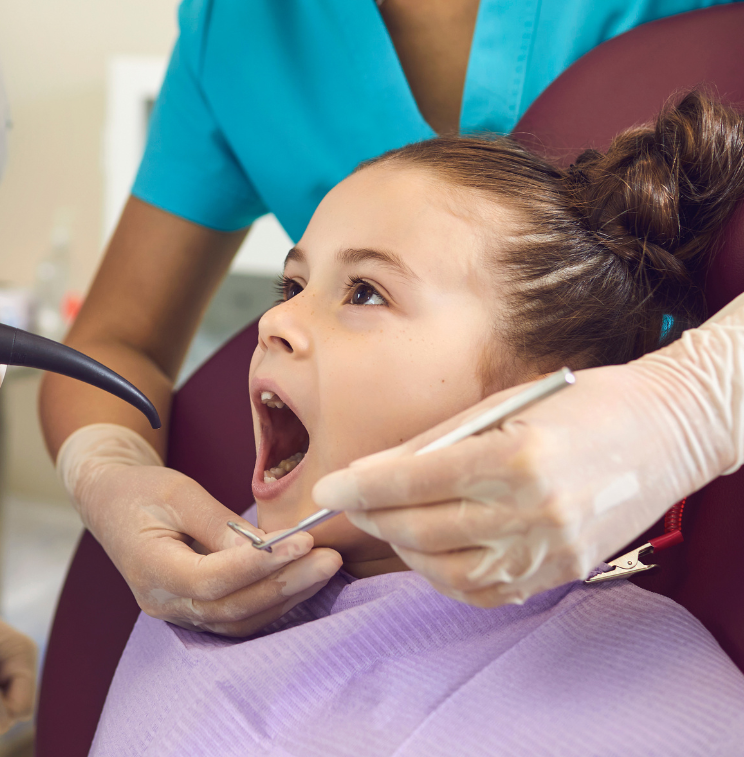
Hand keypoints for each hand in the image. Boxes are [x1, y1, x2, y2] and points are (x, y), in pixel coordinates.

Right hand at [60, 425, 341, 636]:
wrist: (110, 501)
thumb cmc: (140, 489)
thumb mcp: (176, 492)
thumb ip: (218, 523)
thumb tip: (265, 546)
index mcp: (151, 569)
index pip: (212, 579)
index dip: (259, 565)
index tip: (301, 540)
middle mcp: (163, 602)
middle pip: (232, 607)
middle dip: (285, 584)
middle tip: (329, 557)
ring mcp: (176, 612)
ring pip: (238, 620)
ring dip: (285, 597)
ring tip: (324, 568)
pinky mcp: (192, 610)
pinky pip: (236, 618)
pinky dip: (271, 603)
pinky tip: (300, 582)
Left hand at [313, 346, 734, 606]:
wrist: (664, 430)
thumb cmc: (580, 400)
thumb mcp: (504, 404)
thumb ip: (438, 442)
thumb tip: (375, 470)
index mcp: (516, 456)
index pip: (414, 481)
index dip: (361, 487)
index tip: (326, 490)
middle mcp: (534, 510)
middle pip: (422, 529)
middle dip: (371, 517)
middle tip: (344, 503)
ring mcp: (550, 549)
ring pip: (447, 570)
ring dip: (401, 548)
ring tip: (381, 522)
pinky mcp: (561, 571)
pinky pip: (484, 591)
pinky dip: (442, 576)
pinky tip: (425, 552)